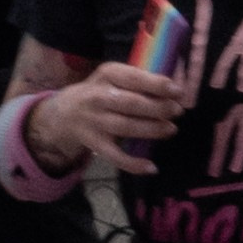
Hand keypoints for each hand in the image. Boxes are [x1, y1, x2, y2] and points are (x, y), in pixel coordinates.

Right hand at [25, 62, 187, 179]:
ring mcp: (94, 121)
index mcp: (107, 74)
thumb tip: (173, 90)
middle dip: (158, 108)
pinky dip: (133, 164)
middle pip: (131, 104)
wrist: (65, 113)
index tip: (177, 90)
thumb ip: (138, 81)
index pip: (133, 77)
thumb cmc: (101, 91)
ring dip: (151, 130)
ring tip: (171, 129)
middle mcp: (97, 97)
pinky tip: (151, 167)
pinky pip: (115, 156)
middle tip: (177, 111)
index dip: (156, 84)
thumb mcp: (114, 77)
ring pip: (126, 127)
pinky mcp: (94, 143)